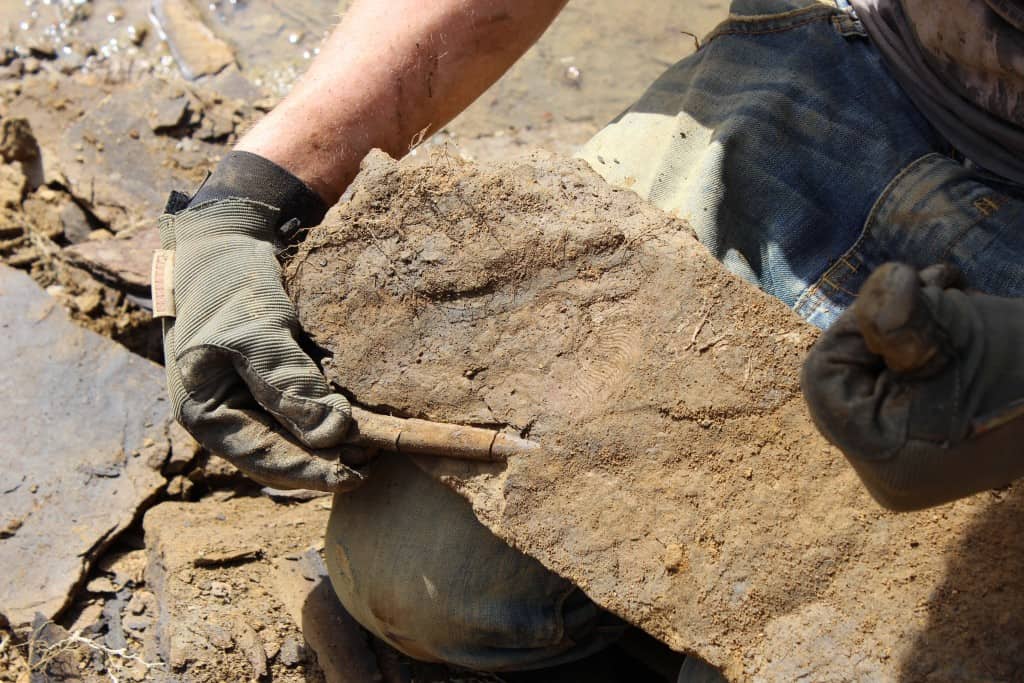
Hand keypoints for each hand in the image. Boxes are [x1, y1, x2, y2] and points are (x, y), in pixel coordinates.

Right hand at [158, 190, 370, 491]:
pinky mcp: (269, 380)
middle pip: (282, 454)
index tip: (357, 476)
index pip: (265, 460)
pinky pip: (301, 409)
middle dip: (326, 459)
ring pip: (294, 436)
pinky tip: (356, 414)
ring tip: (372, 440)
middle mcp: (225, 415)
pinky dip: (327, 414)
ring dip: (331, 440)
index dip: (313, 473)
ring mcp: (246, 399)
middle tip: (375, 454)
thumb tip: (331, 436)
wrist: (226, 237)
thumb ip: (290, 387)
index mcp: (204, 414)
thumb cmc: (228, 284)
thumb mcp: (255, 334)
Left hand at [801, 262, 1023, 510]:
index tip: (910, 300)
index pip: (823, 378)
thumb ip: (896, 313)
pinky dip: (918, 354)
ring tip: (956, 303)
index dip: (857, 327)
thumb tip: (872, 296)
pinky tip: (957, 326)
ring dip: (906, 333)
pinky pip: (893, 395)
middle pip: (844, 380)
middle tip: (936, 292)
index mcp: (887, 462)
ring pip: (869, 380)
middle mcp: (888, 479)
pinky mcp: (923, 454)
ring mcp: (907, 471)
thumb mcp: (958, 329)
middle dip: (885, 328)